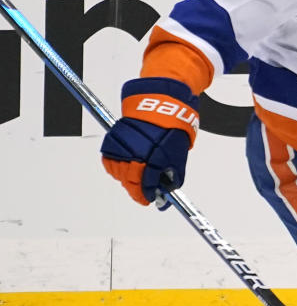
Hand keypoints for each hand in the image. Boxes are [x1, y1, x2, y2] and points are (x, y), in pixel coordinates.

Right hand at [100, 77, 198, 205]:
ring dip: (127, 179)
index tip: (149, 200)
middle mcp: (135, 154)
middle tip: (143, 191)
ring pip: (118, 174)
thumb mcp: (178, 154)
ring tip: (136, 176)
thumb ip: (172, 174)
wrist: (158, 106)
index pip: (145, 186)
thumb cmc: (170, 128)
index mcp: (152, 159)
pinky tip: (126, 166)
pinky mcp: (111, 142)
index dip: (146, 196)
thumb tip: (168, 190)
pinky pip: (109, 162)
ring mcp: (121, 148)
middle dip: (137, 189)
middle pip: (130, 182)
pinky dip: (116, 167)